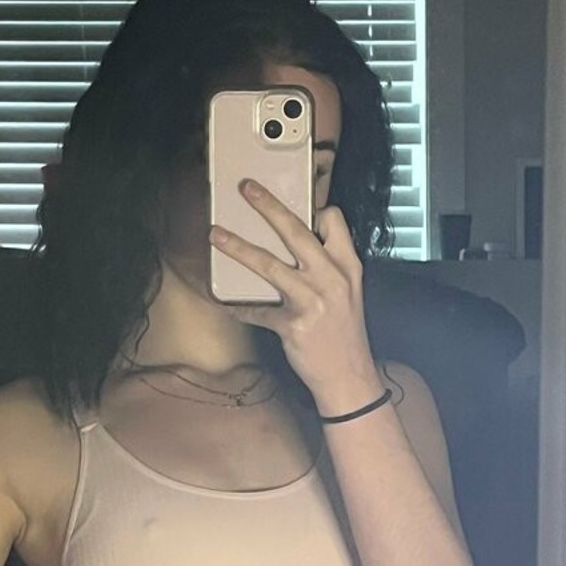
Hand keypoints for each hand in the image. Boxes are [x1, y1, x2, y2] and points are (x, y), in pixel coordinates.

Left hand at [208, 179, 379, 401]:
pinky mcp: (293, 325)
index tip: (296, 206)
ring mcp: (312, 301)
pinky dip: (239, 307)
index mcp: (347, 265)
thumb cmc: (344, 332)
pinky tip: (226, 305)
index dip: (313, 210)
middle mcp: (331, 277)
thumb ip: (326, 266)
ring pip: (268, 265)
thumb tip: (294, 245)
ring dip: (237, 248)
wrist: (349, 377)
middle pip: (295, 231)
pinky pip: (257, 311)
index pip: (333, 220)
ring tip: (216, 236)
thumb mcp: (347, 292)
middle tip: (245, 189)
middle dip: (267, 205)